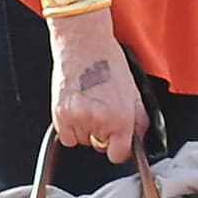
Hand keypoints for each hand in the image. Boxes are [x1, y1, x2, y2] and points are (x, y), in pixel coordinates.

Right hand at [50, 16, 147, 164]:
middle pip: (99, 146)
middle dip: (103, 134)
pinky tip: (77, 108)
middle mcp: (99, 122)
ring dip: (86, 129)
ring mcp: (77, 119)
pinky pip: (66, 137)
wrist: (83, 43)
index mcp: (121, 118)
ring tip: (90, 103)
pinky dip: (70, 128)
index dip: (120, 148)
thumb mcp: (134, 91)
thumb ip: (138, 120)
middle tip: (103, 110)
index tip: (118, 142)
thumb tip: (137, 138)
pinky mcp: (59, 115)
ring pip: (82, 141)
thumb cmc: (109, 61)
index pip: (118, 155)